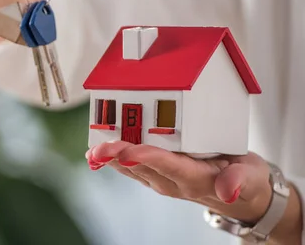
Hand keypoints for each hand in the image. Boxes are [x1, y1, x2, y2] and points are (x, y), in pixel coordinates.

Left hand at [86, 142, 272, 223]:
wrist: (243, 194)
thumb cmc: (246, 178)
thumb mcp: (251, 176)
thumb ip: (239, 181)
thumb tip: (227, 190)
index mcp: (196, 178)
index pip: (168, 165)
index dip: (146, 156)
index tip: (128, 151)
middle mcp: (174, 182)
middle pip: (142, 166)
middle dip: (119, 156)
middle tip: (98, 148)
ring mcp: (163, 180)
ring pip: (132, 168)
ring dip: (110, 158)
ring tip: (92, 149)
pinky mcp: (158, 175)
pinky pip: (132, 166)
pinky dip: (114, 158)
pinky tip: (98, 152)